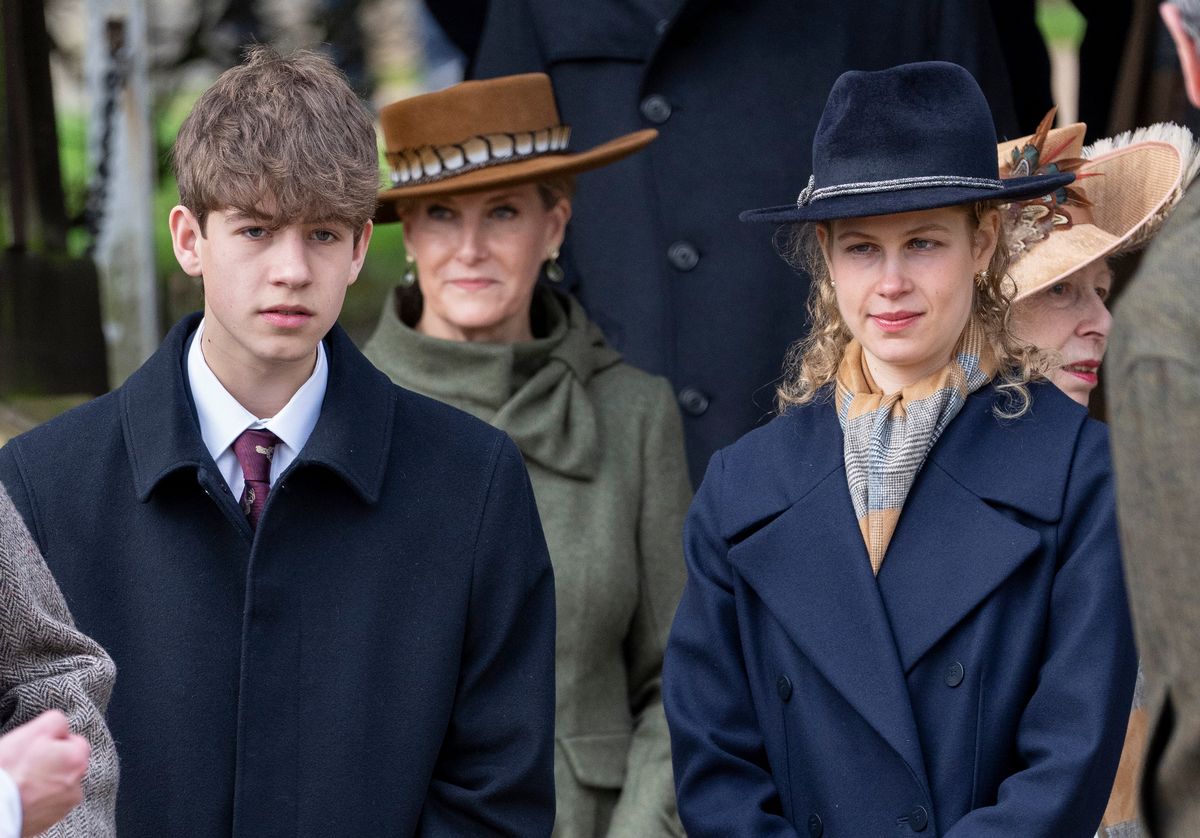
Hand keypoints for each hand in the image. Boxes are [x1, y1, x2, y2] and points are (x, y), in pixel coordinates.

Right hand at [0, 710, 89, 835]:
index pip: (74, 742)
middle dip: (50, 762)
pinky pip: (48, 802)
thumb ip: (57, 722)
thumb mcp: (33, 732)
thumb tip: (63, 728)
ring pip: (57, 784)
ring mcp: (63, 805)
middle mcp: (77, 785)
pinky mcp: (50, 820)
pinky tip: (23, 795)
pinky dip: (38, 798)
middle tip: (26, 765)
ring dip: (45, 781)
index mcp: (77, 760)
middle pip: (67, 764)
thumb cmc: (9, 771)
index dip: (54, 742)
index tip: (36, 748)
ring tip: (22, 781)